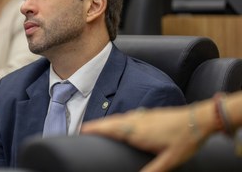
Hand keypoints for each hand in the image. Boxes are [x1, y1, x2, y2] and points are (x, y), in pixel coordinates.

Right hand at [81, 105, 211, 171]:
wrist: (199, 118)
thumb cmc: (185, 138)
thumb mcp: (169, 160)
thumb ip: (153, 171)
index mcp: (136, 131)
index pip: (108, 128)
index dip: (93, 129)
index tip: (80, 130)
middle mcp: (136, 120)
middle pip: (109, 122)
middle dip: (95, 125)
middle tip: (83, 130)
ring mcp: (142, 115)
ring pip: (118, 118)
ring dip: (105, 122)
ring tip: (97, 128)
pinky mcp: (148, 114)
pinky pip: (126, 116)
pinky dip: (116, 120)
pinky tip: (120, 124)